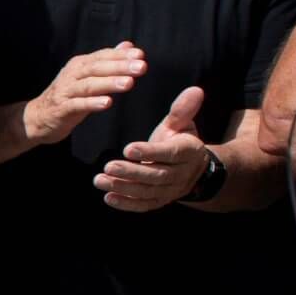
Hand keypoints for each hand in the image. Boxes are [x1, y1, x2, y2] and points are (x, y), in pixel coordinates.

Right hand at [26, 41, 145, 143]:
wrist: (38, 117)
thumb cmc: (67, 94)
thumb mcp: (86, 75)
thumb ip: (107, 60)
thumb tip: (128, 46)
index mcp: (79, 65)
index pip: (102, 56)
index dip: (120, 55)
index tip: (140, 55)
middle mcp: (72, 75)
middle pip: (97, 68)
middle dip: (120, 67)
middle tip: (141, 67)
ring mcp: (66, 91)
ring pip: (89, 85)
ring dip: (109, 83)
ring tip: (129, 83)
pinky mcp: (62, 109)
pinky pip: (78, 105)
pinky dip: (92, 103)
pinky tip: (107, 103)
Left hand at [95, 86, 206, 210]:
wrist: (192, 168)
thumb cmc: (179, 140)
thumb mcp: (181, 124)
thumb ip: (182, 110)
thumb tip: (195, 89)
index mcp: (188, 152)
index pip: (169, 154)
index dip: (150, 152)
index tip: (127, 148)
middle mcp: (181, 174)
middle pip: (156, 176)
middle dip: (131, 172)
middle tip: (108, 166)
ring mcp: (170, 190)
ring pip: (147, 191)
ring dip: (123, 187)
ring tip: (100, 180)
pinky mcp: (159, 201)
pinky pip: (144, 205)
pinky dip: (126, 204)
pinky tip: (108, 197)